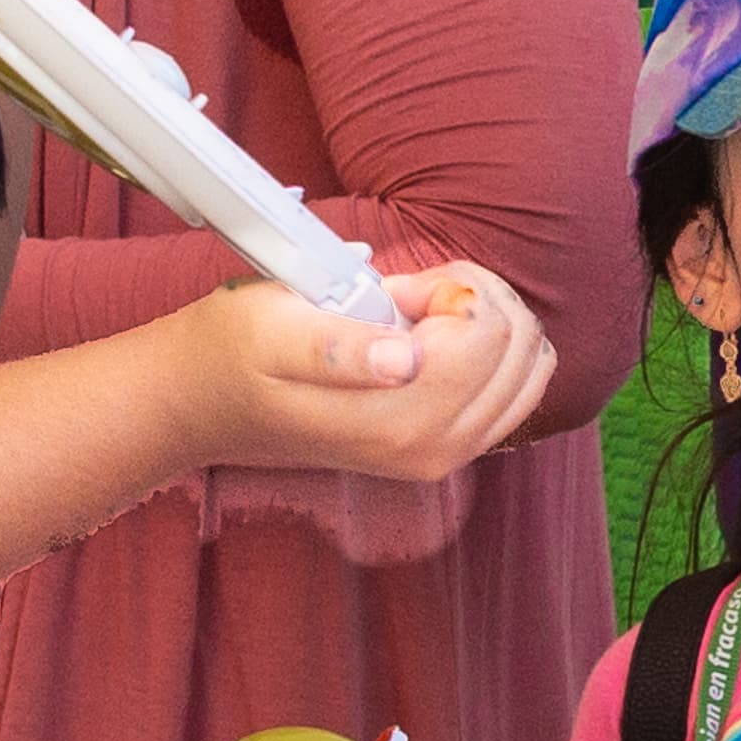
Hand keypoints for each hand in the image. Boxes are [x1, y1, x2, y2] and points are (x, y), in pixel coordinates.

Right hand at [178, 260, 554, 484]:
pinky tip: (441, 335)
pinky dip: (495, 347)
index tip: (396, 287)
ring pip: (530, 365)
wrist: (209, 404)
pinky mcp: (452, 446)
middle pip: (518, 346)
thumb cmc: (237, 351)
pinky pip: (520, 388)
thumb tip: (402, 360)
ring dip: (489, 318)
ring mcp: (448, 454)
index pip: (483, 336)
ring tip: (424, 312)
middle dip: (474, 297)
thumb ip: (338, 346)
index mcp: (396, 421)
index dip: (448, 288)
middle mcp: (433, 450)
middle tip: (410, 293)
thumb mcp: (270, 327)